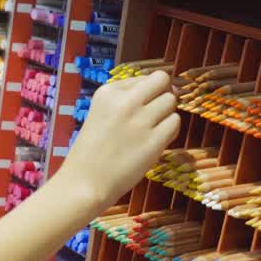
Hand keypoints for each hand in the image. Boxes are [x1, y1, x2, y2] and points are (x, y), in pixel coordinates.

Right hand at [57, 71, 179, 209]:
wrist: (85, 183)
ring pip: (171, 101)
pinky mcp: (154, 140)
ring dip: (167, 114)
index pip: (145, 77)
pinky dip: (171, 131)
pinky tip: (157, 141)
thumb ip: (126, 99)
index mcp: (108, 92)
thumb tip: (164, 90)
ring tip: (153, 130)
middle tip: (157, 112)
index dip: (149, 92)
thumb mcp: (101, 113)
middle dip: (164, 94)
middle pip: (162, 81)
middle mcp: (125, 101)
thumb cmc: (93, 151)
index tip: (140, 109)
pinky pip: (175, 122)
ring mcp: (140, 120)